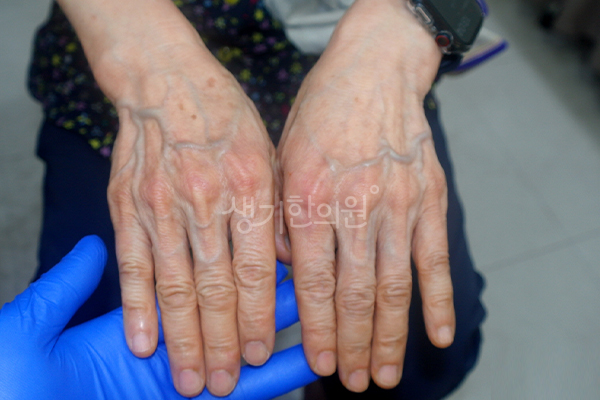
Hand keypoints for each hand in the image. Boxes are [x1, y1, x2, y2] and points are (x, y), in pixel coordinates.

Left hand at [0, 236, 316, 399]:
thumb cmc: (12, 393)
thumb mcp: (27, 333)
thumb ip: (64, 291)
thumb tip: (91, 251)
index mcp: (124, 327)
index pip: (187, 286)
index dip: (219, 269)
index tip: (245, 251)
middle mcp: (160, 351)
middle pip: (224, 314)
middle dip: (266, 300)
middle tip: (306, 276)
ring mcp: (177, 381)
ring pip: (242, 349)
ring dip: (283, 333)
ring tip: (321, 315)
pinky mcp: (187, 398)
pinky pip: (243, 392)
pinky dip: (275, 378)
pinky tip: (305, 360)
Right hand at [106, 51, 276, 396]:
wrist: (166, 82)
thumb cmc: (226, 118)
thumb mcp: (270, 155)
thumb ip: (278, 212)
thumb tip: (288, 265)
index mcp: (249, 189)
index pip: (254, 269)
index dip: (257, 318)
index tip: (259, 356)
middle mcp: (205, 201)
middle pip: (214, 288)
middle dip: (220, 342)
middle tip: (222, 385)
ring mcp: (162, 206)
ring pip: (173, 286)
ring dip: (181, 338)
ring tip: (187, 378)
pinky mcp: (127, 207)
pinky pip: (132, 265)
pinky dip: (136, 308)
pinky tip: (142, 343)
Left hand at [276, 0, 454, 391]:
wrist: (373, 71)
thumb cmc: (320, 114)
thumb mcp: (281, 159)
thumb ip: (282, 218)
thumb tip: (287, 271)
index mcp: (308, 198)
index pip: (312, 281)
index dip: (316, 330)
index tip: (320, 365)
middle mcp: (354, 205)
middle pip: (354, 293)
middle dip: (353, 345)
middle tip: (355, 382)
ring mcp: (397, 204)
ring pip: (394, 286)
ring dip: (390, 337)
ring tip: (387, 375)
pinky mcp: (429, 198)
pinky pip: (434, 259)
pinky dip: (438, 301)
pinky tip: (437, 336)